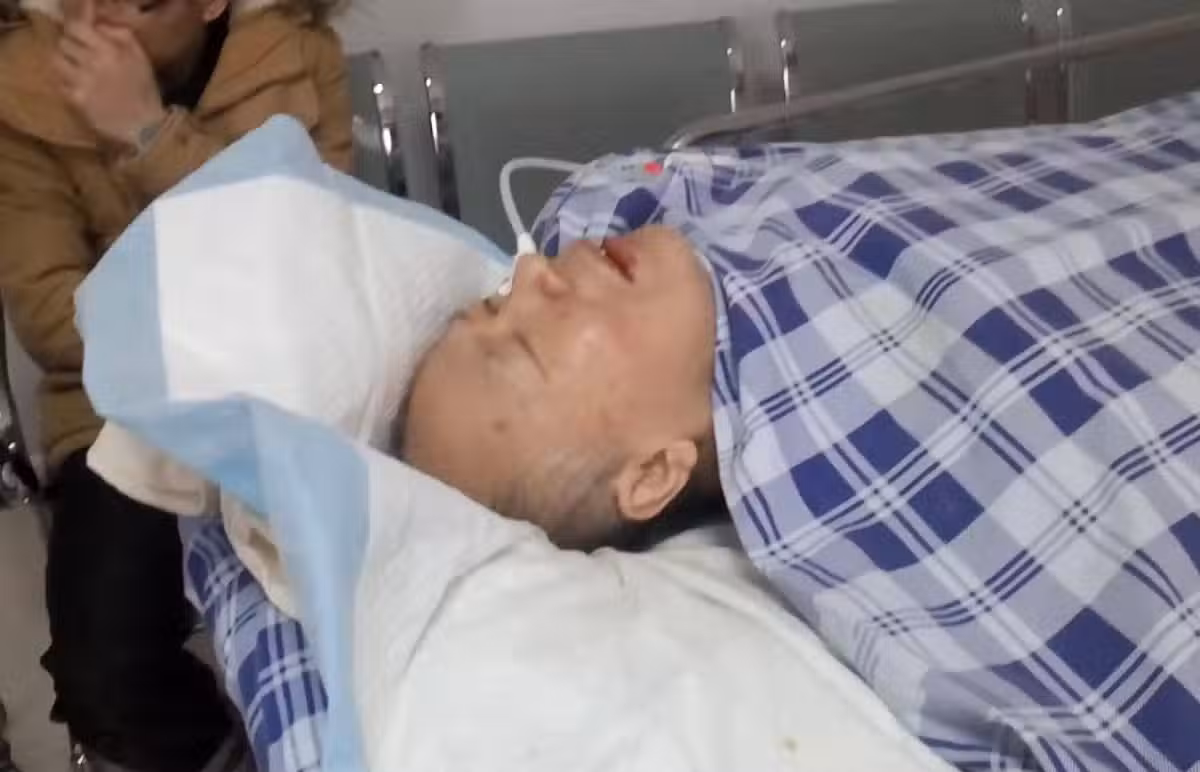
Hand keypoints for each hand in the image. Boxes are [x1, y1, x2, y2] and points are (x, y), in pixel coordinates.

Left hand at [53, 0, 165, 147]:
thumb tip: (99, 27)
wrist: (146, 128)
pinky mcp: (77, 99)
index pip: (76, 28)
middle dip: (71, 49)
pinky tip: (78, 90)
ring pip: (57, 62)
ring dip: (65, 65)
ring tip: (74, 72)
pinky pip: (61, 84)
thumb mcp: (141, 58)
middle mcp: (93, 62)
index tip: (81, 39)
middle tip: (79, 58)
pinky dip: (67, 85)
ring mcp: (83, 81)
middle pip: (64, 44)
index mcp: (110, 50)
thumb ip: (122, 36)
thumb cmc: (144, 92)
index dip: (77, 33)